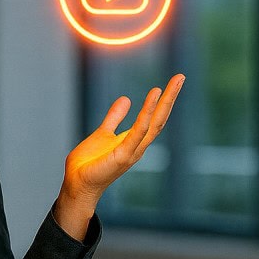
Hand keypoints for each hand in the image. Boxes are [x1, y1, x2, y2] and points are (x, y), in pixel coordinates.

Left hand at [61, 73, 185, 210]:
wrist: (77, 182)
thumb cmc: (90, 163)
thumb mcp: (103, 133)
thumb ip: (115, 118)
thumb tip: (126, 99)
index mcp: (134, 140)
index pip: (154, 117)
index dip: (163, 100)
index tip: (172, 81)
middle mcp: (138, 145)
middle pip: (160, 118)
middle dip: (170, 98)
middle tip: (180, 76)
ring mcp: (133, 151)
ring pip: (152, 124)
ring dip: (162, 104)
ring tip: (168, 84)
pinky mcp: (123, 155)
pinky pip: (137, 133)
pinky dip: (145, 116)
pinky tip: (152, 101)